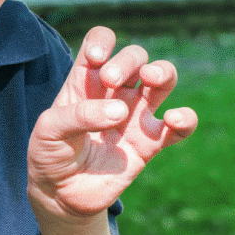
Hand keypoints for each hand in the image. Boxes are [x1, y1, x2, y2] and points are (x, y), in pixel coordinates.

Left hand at [28, 26, 196, 222]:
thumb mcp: (49, 130)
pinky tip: (173, 119)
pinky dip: (185, 118)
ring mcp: (134, 115)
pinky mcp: (149, 143)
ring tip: (151, 79)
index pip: (101, 42)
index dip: (103, 41)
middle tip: (110, 80)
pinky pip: (178, 126)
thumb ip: (78, 115)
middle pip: (135, 56)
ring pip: (163, 79)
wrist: (59, 193)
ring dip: (163, 72)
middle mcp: (113, 92)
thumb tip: (121, 111)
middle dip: (127, 60)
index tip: (96, 58)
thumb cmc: (49, 153)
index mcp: (85, 79)